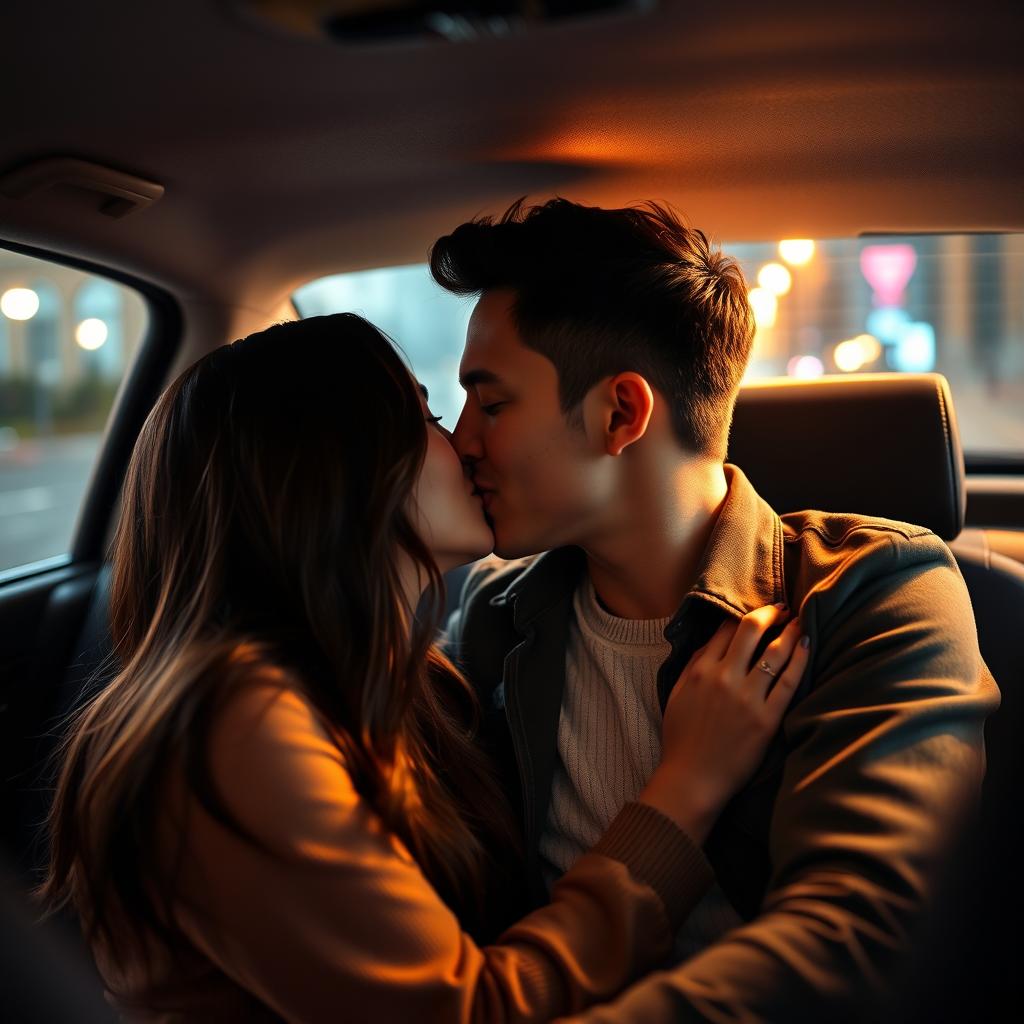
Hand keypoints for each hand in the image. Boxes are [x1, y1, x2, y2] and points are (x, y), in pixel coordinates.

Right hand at [639, 604, 808, 842]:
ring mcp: (747, 698)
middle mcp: (724, 678)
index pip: (724, 629)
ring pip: (774, 652)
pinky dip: (800, 659)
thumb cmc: (682, 738)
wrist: (692, 778)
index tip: (757, 611)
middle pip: (751, 630)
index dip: (742, 615)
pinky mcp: (766, 719)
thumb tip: (713, 640)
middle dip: (770, 613)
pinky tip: (807, 645)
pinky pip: (789, 682)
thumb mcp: (677, 693)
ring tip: (800, 621)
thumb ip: (693, 664)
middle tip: (783, 609)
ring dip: (790, 631)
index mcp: (700, 670)